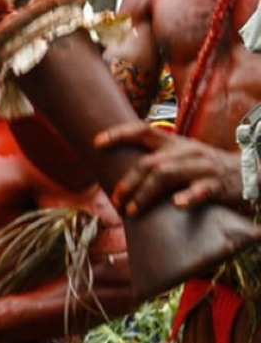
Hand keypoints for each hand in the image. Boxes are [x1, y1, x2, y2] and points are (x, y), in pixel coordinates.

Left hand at [94, 121, 242, 214]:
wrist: (249, 174)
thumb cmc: (204, 170)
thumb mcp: (180, 158)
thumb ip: (155, 162)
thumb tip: (117, 173)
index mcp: (175, 144)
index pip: (144, 131)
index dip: (119, 134)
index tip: (97, 142)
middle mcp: (187, 152)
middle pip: (149, 163)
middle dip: (128, 183)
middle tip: (116, 201)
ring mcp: (202, 168)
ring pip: (167, 175)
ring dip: (145, 194)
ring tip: (131, 211)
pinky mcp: (218, 186)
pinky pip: (202, 190)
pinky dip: (189, 197)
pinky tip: (178, 204)